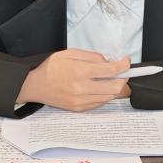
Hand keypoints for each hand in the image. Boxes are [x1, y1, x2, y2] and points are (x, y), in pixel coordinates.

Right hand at [17, 49, 131, 111]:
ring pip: (110, 97)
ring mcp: (81, 101)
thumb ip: (92, 56)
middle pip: (115, 88)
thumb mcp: (70, 53)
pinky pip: (100, 103)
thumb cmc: (52, 67)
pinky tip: (100, 87)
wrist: (36, 85)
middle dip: (124, 79)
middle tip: (123, 72)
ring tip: (110, 79)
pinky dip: (105, 95)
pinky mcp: (80, 109)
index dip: (123, 65)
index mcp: (79, 70)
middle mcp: (82, 88)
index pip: (110, 70)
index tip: (126, 61)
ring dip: (115, 88)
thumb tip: (109, 62)